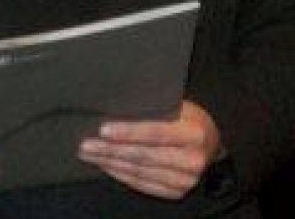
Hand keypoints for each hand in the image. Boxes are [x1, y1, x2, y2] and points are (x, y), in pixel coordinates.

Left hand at [78, 100, 221, 198]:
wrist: (209, 144)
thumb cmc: (186, 118)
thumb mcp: (177, 105)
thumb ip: (153, 107)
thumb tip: (115, 102)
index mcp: (193, 134)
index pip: (155, 133)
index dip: (128, 132)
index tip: (103, 129)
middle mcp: (192, 160)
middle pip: (143, 155)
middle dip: (110, 150)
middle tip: (85, 143)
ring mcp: (185, 180)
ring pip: (139, 171)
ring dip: (109, 162)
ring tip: (88, 153)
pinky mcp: (176, 192)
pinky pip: (142, 184)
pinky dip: (120, 174)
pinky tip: (105, 165)